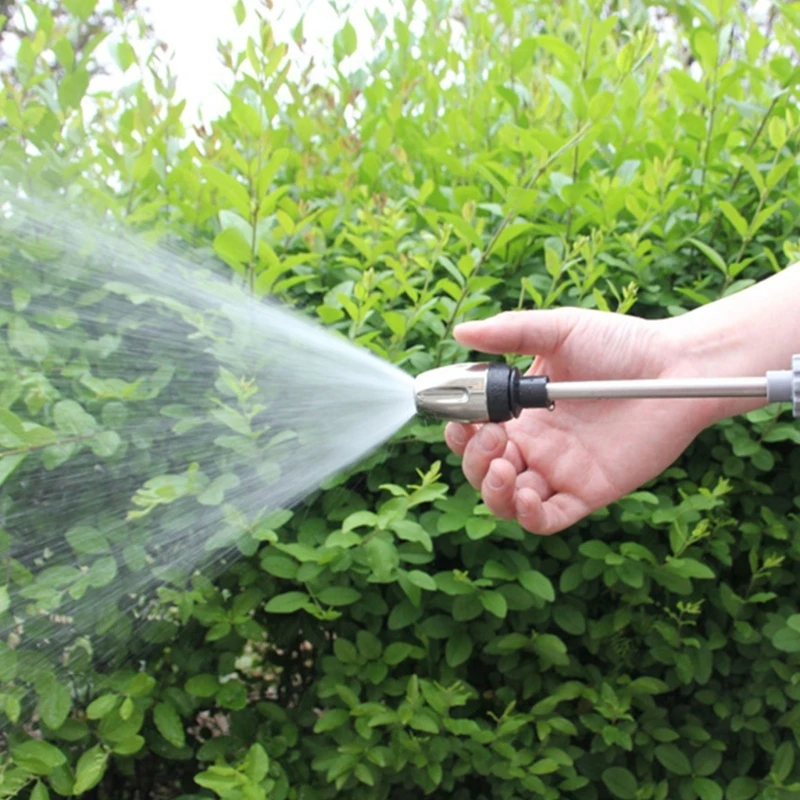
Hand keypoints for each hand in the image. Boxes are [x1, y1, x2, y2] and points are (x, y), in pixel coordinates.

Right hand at [445, 308, 715, 534]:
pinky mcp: (588, 492)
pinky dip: (529, 515)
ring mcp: (559, 471)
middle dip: (474, 459)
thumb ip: (510, 332)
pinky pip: (548, 519)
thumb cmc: (620, 344)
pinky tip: (528, 493)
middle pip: (483, 470)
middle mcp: (535, 445)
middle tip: (493, 435)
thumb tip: (460, 332)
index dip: (458, 430)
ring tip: (505, 467)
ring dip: (493, 491)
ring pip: (506, 500)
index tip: (460, 417)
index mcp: (522, 412)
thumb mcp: (559, 330)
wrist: (675, 366)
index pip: (473, 432)